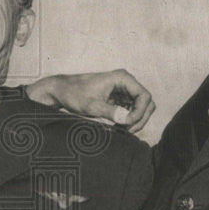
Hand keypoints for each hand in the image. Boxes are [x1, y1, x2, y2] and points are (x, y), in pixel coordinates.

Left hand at [25, 69, 154, 132]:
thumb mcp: (91, 105)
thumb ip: (110, 112)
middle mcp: (126, 82)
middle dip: (140, 118)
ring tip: (121, 130)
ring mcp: (123, 90)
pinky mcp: (119, 98)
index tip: (128, 123)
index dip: (140, 112)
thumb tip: (127, 120)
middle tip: (127, 131)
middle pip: (146, 103)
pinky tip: (118, 127)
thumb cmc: (74, 93)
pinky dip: (128, 120)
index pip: (145, 96)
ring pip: (141, 108)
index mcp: (122, 78)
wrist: (62, 91)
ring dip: (135, 121)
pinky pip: (132, 110)